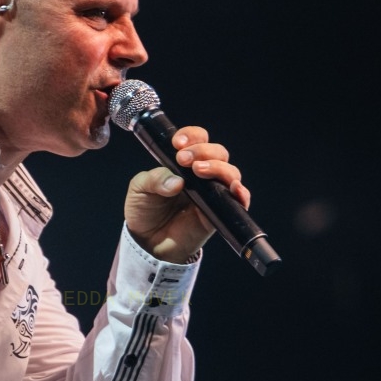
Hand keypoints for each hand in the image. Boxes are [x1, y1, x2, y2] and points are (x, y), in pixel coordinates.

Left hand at [124, 126, 250, 263]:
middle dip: (204, 151)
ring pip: (230, 172)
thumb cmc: (144, 212)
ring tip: (199, 171)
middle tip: (184, 160)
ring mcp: (212, 194)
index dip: (192, 136)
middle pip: (218, 152)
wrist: (147, 243)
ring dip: (218, 167)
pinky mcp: (219, 213)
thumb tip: (177, 182)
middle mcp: (201, 176)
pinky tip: (234, 189)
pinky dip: (241, 193)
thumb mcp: (139, 189)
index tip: (177, 144)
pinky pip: (239, 201)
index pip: (198, 140)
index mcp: (183, 163)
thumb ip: (154, 179)